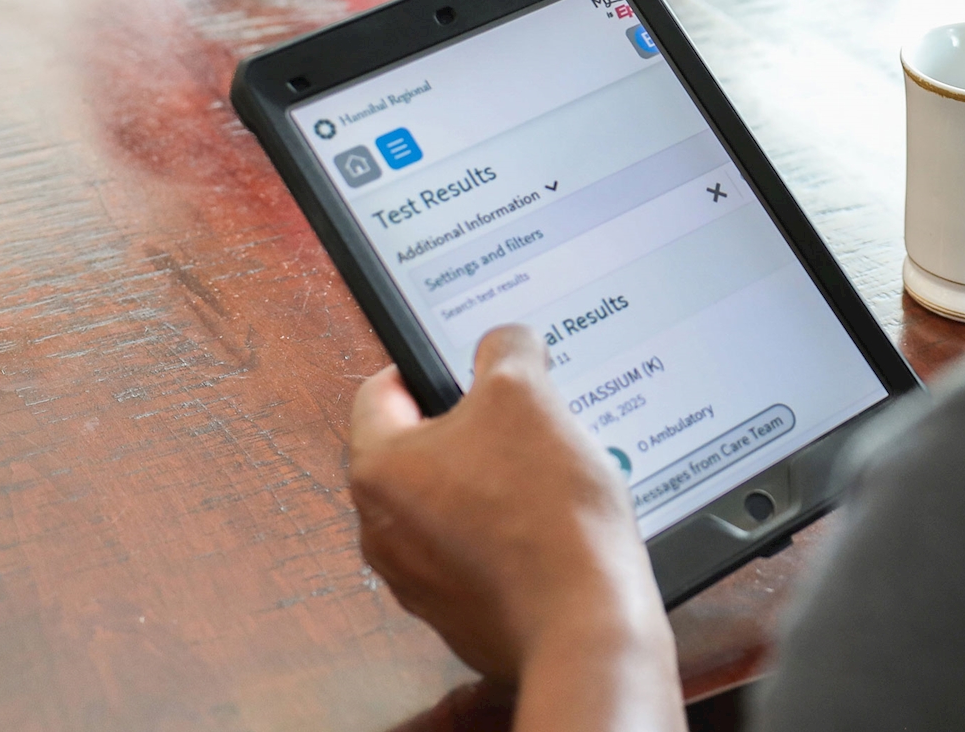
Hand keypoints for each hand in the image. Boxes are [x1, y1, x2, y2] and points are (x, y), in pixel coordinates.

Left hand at [349, 328, 683, 731]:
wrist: (584, 620)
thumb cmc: (545, 517)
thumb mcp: (527, 394)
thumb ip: (506, 350)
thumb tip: (504, 343)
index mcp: (379, 470)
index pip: (382, 389)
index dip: (430, 366)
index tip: (468, 365)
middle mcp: (382, 529)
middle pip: (421, 447)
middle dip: (474, 428)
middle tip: (524, 420)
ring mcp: (418, 576)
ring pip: (452, 499)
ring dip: (493, 480)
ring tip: (546, 474)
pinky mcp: (457, 609)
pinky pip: (475, 548)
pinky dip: (507, 530)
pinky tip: (551, 522)